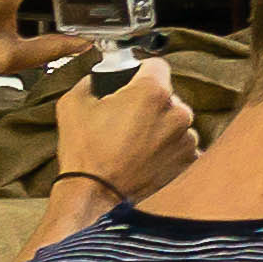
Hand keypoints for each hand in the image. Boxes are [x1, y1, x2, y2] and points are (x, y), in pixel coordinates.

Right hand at [57, 54, 202, 199]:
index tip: (132, 82)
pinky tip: (146, 157)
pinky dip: (167, 149)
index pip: (157, 66)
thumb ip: (90, 82)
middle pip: (167, 96)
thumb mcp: (72, 105)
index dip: (141, 72)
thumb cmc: (85, 153)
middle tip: (126, 120)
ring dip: (160, 127)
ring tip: (134, 143)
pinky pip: (180, 145)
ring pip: (175, 121)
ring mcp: (186, 138)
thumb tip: (96, 79)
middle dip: (149, 104)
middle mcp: (177, 113)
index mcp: (152, 92)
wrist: (95, 196)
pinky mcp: (189, 161)